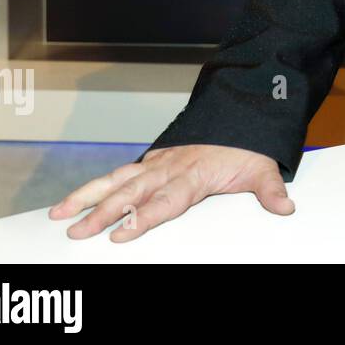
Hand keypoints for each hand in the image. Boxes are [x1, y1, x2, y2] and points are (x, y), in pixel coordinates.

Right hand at [48, 144, 294, 242]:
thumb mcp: (263, 166)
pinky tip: (75, 199)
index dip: (142, 218)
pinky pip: (121, 173)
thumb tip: (285, 207)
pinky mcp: (154, 160)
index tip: (120, 233)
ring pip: (118, 180)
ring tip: (59, 213)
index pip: (165, 201)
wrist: (242, 111)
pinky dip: (97, 186)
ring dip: (87, 196)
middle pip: (131, 193)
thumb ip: (270, 190)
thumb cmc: (248, 145)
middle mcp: (170, 168)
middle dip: (102, 213)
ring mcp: (159, 162)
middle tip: (76, 231)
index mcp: (194, 174)